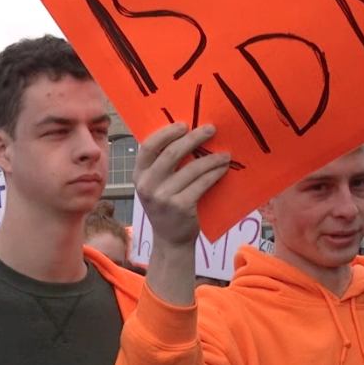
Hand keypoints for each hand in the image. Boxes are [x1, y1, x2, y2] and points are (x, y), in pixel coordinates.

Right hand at [134, 123, 232, 246]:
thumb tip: (186, 135)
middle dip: (194, 138)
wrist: (170, 239)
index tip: (185, 125)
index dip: (167, 133)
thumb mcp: (155, 185)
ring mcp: (163, 197)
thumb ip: (162, 165)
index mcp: (139, 175)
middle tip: (211, 129)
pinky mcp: (180, 206)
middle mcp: (147, 185)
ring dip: (211, 158)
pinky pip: (202, 183)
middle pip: (171, 153)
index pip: (149, 146)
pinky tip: (223, 169)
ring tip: (224, 154)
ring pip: (191, 168)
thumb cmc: (166, 206)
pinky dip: (214, 173)